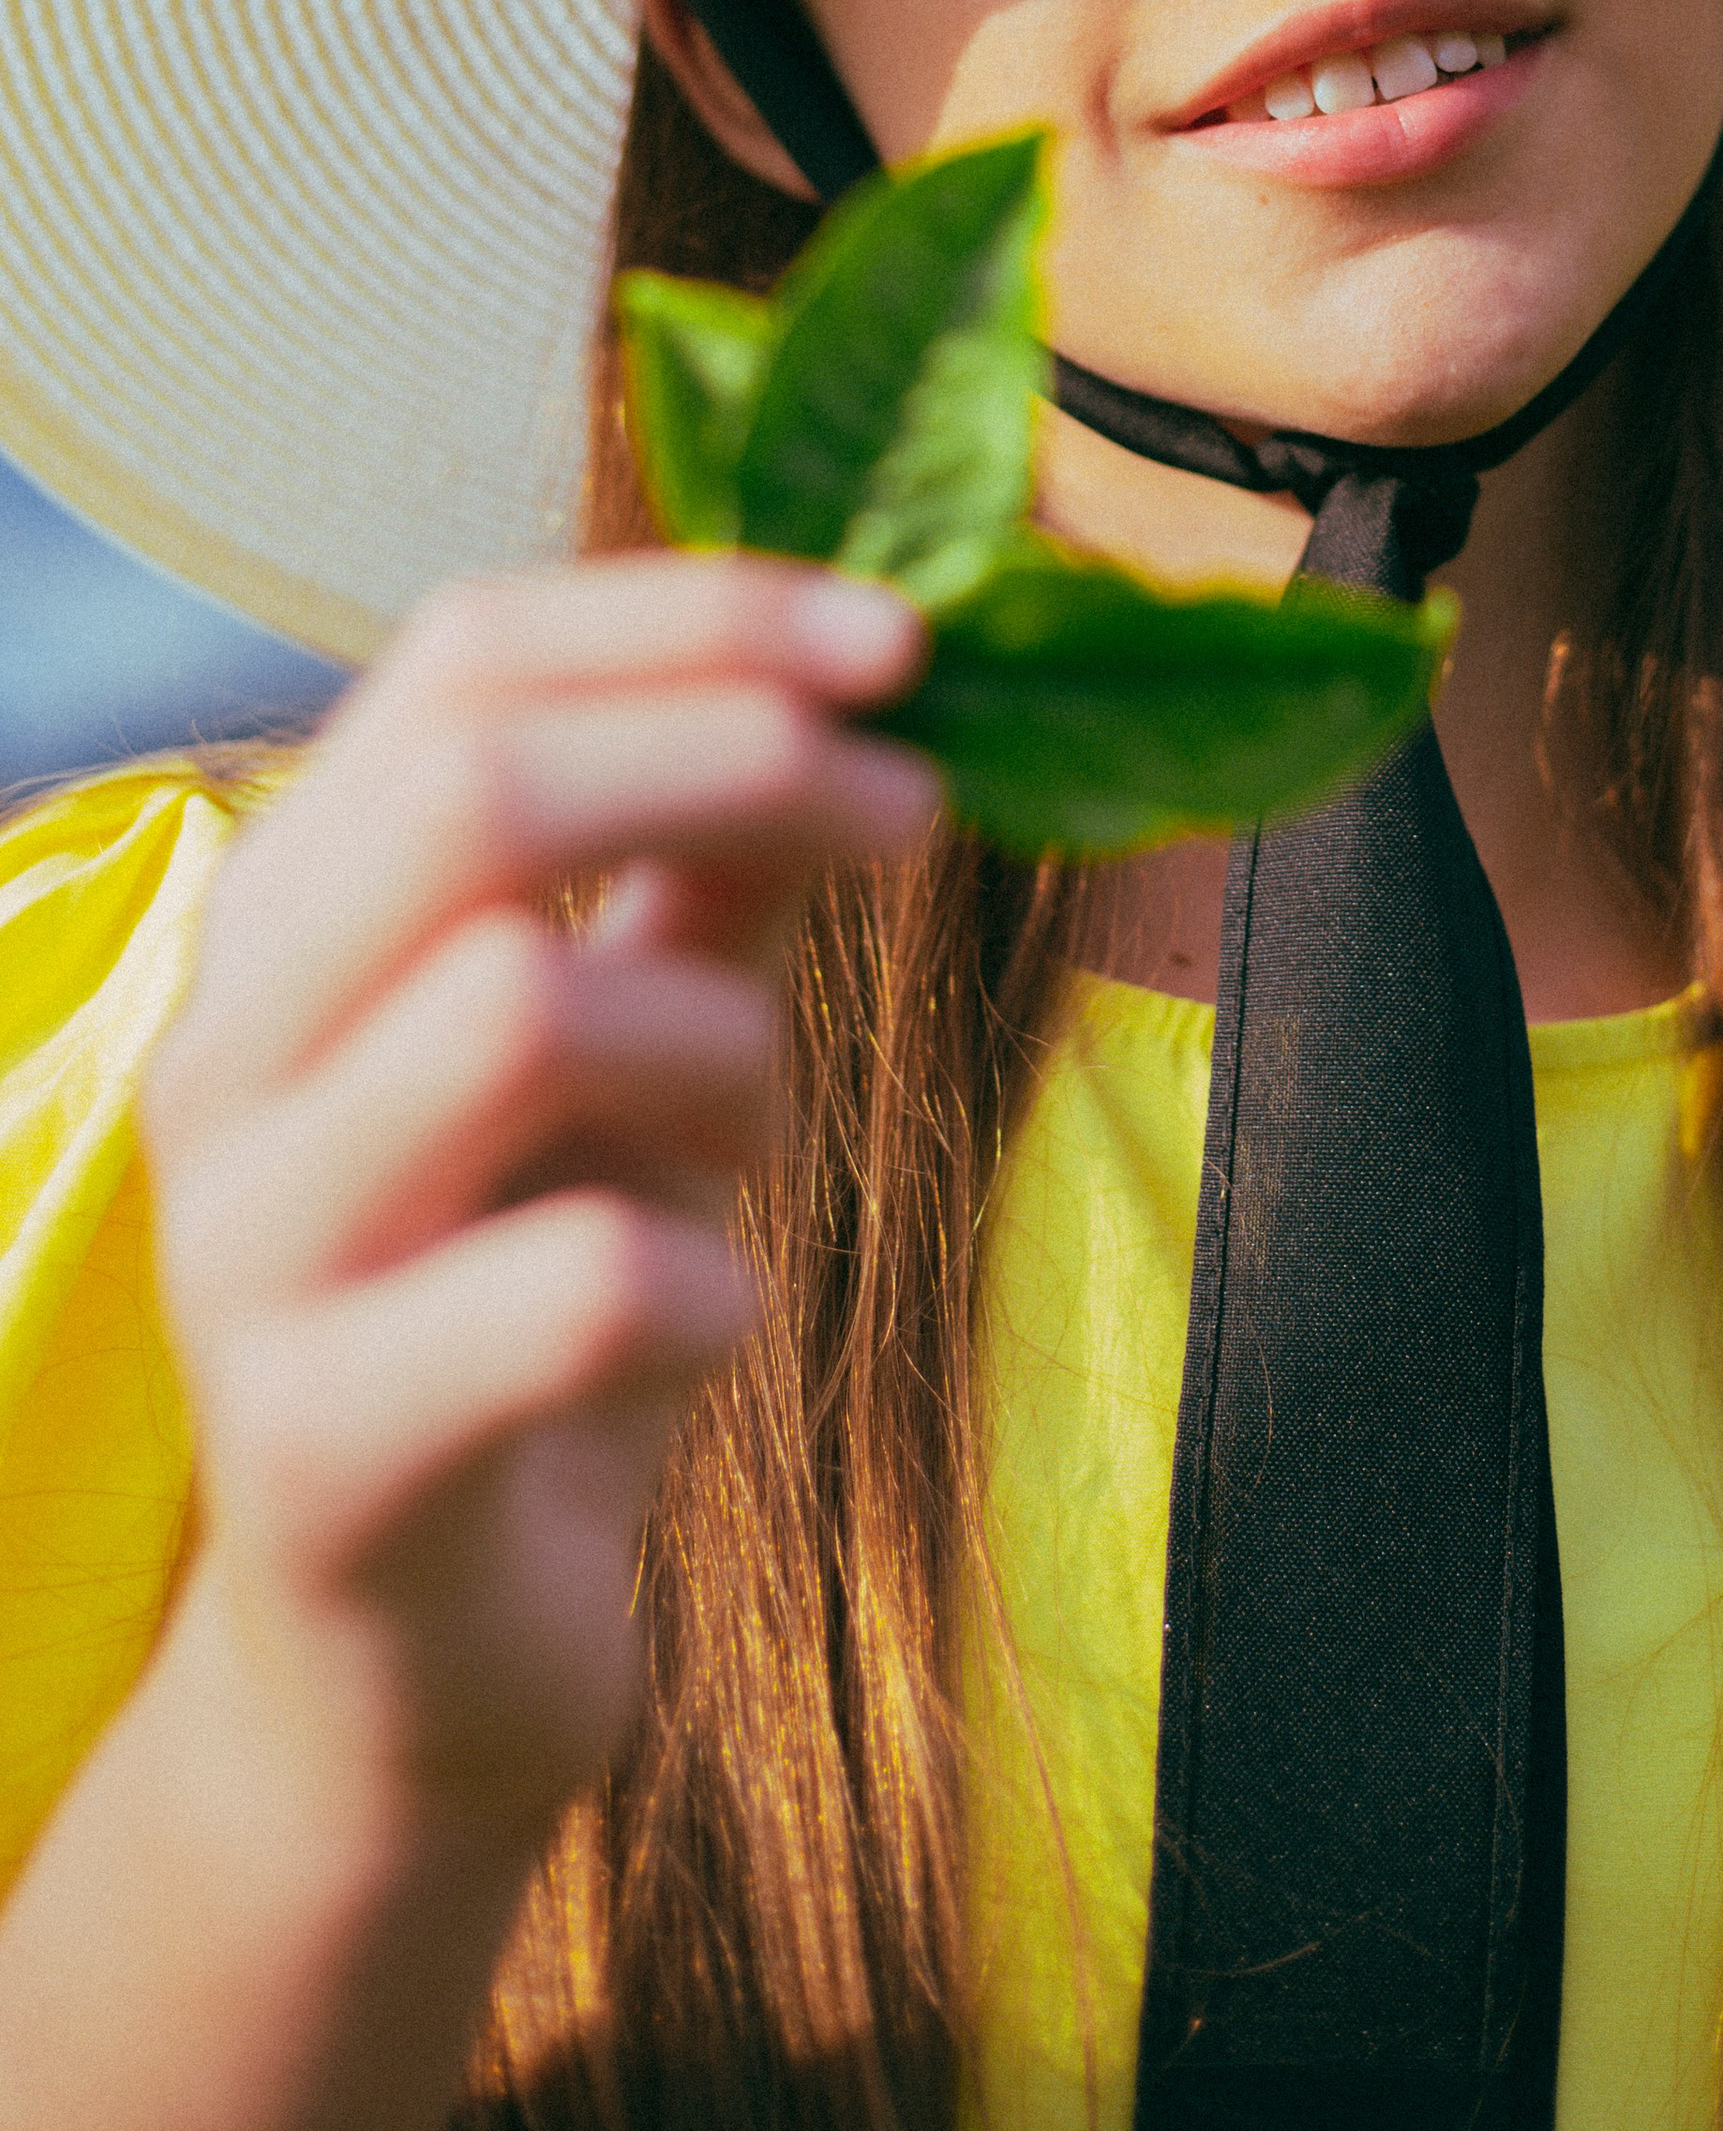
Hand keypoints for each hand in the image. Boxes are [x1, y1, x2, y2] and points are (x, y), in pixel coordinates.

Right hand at [139, 553, 935, 1864]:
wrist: (402, 1680)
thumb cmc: (530, 1317)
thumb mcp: (642, 1061)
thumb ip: (708, 880)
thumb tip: (860, 690)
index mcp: (298, 915)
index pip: (463, 656)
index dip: (694, 616)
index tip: (901, 638)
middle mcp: (231, 1052)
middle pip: (471, 789)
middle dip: (736, 757)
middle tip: (916, 809)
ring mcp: (247, 1252)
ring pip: (516, 1001)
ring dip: (725, 1046)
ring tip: (755, 1142)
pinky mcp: (319, 1449)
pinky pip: (573, 1283)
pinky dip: (714, 1281)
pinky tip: (714, 1321)